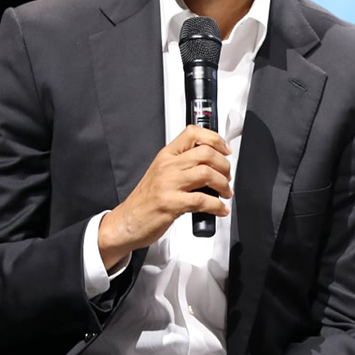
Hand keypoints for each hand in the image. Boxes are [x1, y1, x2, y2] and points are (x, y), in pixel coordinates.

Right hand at [98, 125, 232, 268]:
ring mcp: (168, 184)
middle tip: (227, 177)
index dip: (215, 139)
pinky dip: (217, 206)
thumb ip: (183, 165)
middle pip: (206, 153)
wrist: (127, 221)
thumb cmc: (146, 200)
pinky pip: (202, 200)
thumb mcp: (162, 173)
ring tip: (225, 193)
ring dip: (223, 185)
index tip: (225, 150)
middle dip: (224, 166)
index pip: (193, 133)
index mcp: (166, 156)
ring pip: (206, 174)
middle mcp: (167, 166)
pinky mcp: (171, 204)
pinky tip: (220, 210)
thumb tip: (213, 163)